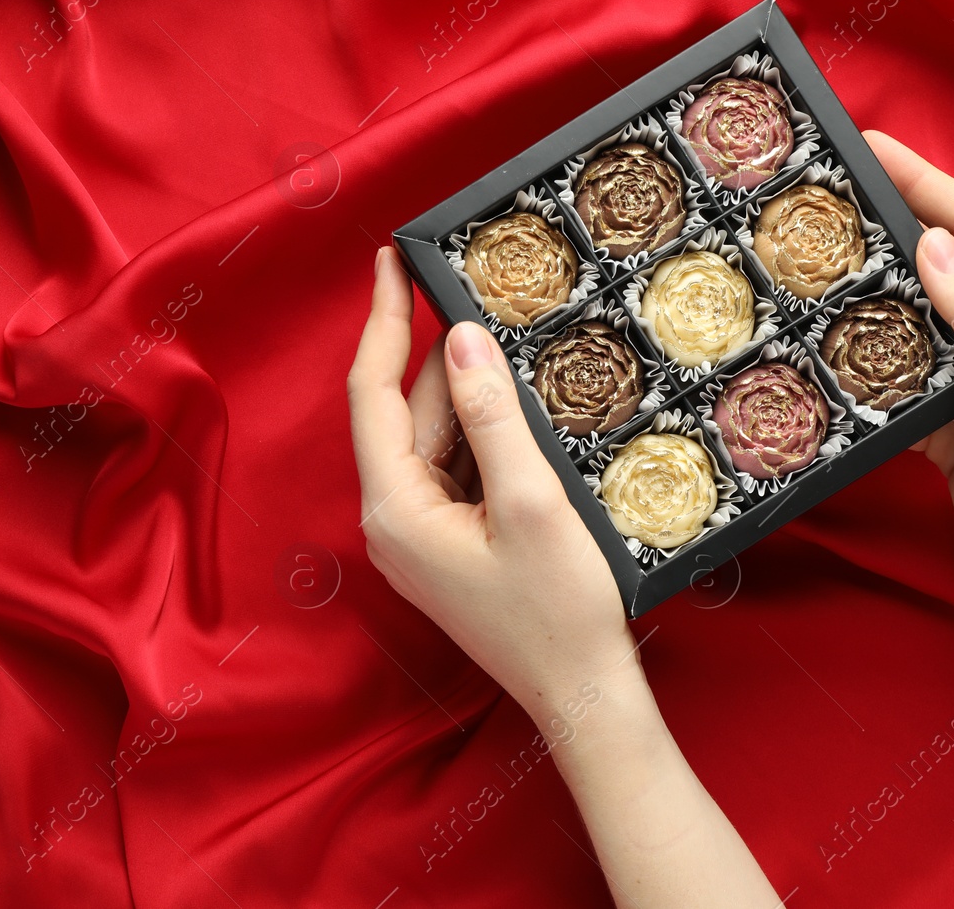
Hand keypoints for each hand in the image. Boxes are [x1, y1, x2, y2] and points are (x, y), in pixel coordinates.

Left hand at [347, 247, 638, 724]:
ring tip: (521, 348)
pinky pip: (460, 470)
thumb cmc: (558, 610)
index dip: (380, 318)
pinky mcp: (450, 544)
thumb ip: (492, 415)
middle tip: (486, 292)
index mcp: (394, 508)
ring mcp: (420, 535)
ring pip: (439, 439)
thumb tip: (462, 338)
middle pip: (409, 412)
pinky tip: (526, 411)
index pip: (371, 392)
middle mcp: (393, 519)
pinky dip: (486, 436)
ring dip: (474, 396)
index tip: (391, 259)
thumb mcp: (531, 500)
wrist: (582, 694)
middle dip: (446, 356)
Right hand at [865, 130, 953, 637]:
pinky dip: (866, 369)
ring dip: (870, 299)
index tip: (872, 148)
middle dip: (888, 229)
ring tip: (812, 270)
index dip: (925, 182)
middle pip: (940, 266)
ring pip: (913, 324)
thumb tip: (930, 243)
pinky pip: (899, 383)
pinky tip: (828, 356)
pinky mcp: (948, 429)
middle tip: (826, 204)